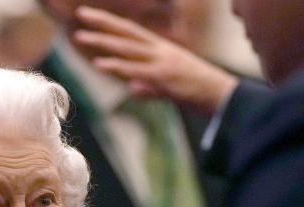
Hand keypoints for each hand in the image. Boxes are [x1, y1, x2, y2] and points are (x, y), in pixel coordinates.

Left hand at [72, 6, 236, 115]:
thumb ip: (149, 86)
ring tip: (81, 36)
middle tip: (82, 14)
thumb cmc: (198, 91)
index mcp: (162, 49)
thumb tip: (133, 88)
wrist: (222, 96)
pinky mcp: (163, 77)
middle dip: (103, 23)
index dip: (112, 23)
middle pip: (127, 32)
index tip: (93, 16)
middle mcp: (160, 50)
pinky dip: (117, 66)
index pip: (132, 32)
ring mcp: (161, 62)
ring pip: (127, 48)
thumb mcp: (170, 86)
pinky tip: (99, 63)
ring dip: (103, 42)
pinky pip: (136, 70)